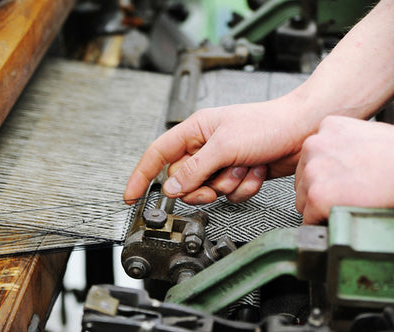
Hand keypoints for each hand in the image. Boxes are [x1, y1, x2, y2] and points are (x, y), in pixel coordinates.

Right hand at [124, 96, 305, 204]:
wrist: (302, 130)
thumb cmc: (268, 123)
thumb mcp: (224, 145)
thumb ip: (194, 169)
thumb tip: (171, 187)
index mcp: (194, 131)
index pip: (157, 154)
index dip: (141, 175)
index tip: (131, 195)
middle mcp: (204, 148)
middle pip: (183, 180)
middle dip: (201, 186)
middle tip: (215, 183)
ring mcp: (221, 163)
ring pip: (207, 190)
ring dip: (228, 184)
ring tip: (244, 166)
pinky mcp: (236, 175)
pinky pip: (229, 194)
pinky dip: (243, 187)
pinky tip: (255, 170)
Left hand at [295, 116, 393, 223]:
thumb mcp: (372, 134)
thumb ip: (346, 143)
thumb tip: (341, 158)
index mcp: (328, 127)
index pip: (312, 157)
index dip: (327, 174)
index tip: (342, 179)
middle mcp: (314, 146)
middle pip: (303, 178)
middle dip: (322, 190)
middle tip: (350, 193)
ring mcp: (313, 170)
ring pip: (304, 200)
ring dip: (322, 207)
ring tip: (350, 202)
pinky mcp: (317, 196)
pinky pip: (309, 219)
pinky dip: (324, 222)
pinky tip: (345, 214)